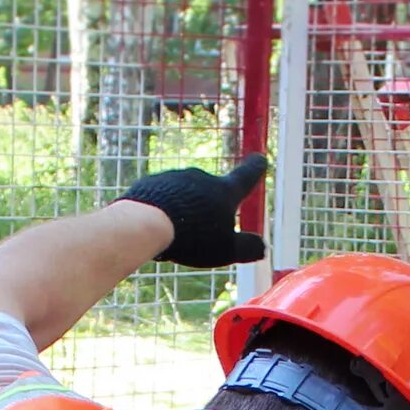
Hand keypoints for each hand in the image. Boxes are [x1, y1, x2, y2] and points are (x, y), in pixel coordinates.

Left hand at [119, 157, 269, 269]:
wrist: (146, 223)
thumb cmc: (194, 237)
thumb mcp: (228, 250)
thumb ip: (247, 248)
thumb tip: (262, 247)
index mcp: (224, 191)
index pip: (245, 177)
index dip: (255, 169)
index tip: (259, 159)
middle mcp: (201, 178)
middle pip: (211, 191)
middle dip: (210, 207)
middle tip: (202, 235)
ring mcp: (174, 178)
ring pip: (186, 197)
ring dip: (185, 213)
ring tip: (178, 239)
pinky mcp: (152, 183)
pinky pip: (164, 199)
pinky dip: (165, 212)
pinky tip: (159, 232)